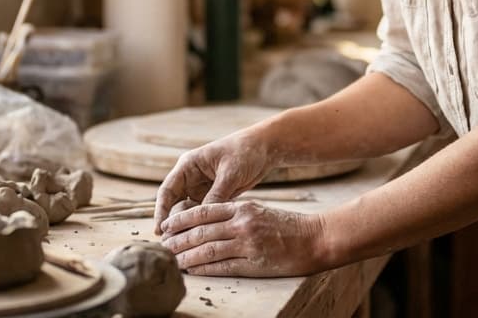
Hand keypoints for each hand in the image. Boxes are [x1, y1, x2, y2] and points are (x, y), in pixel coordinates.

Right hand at [153, 132, 272, 234]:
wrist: (264, 148)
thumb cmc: (245, 152)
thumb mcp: (230, 173)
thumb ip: (216, 195)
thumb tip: (203, 219)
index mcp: (188, 166)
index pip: (167, 191)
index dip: (161, 211)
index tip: (159, 230)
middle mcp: (191, 178)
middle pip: (174, 204)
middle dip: (173, 224)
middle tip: (171, 245)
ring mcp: (201, 188)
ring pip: (188, 212)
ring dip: (188, 227)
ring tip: (186, 247)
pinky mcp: (213, 197)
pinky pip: (204, 214)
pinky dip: (203, 226)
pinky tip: (204, 240)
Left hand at [160, 201, 328, 276]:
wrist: (315, 238)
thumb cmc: (286, 225)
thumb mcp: (259, 210)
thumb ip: (235, 214)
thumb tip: (208, 220)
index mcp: (242, 208)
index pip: (204, 211)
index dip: (182, 218)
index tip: (167, 225)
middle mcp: (242, 223)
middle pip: (201, 231)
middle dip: (178, 239)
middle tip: (162, 245)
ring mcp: (248, 244)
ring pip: (207, 249)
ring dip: (186, 255)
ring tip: (171, 259)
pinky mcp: (255, 263)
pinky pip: (222, 266)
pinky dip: (204, 268)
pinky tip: (191, 269)